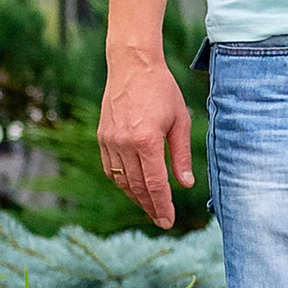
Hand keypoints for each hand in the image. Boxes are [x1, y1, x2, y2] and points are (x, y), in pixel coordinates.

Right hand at [98, 51, 192, 230]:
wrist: (132, 66)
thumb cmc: (162, 90)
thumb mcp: (180, 121)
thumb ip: (181, 155)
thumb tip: (185, 185)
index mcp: (146, 140)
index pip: (155, 184)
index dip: (162, 206)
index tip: (168, 221)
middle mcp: (124, 144)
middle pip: (137, 187)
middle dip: (150, 207)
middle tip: (161, 220)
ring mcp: (110, 141)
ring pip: (122, 180)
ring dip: (136, 197)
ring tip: (150, 207)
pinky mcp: (102, 137)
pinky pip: (111, 168)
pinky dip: (122, 182)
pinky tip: (133, 187)